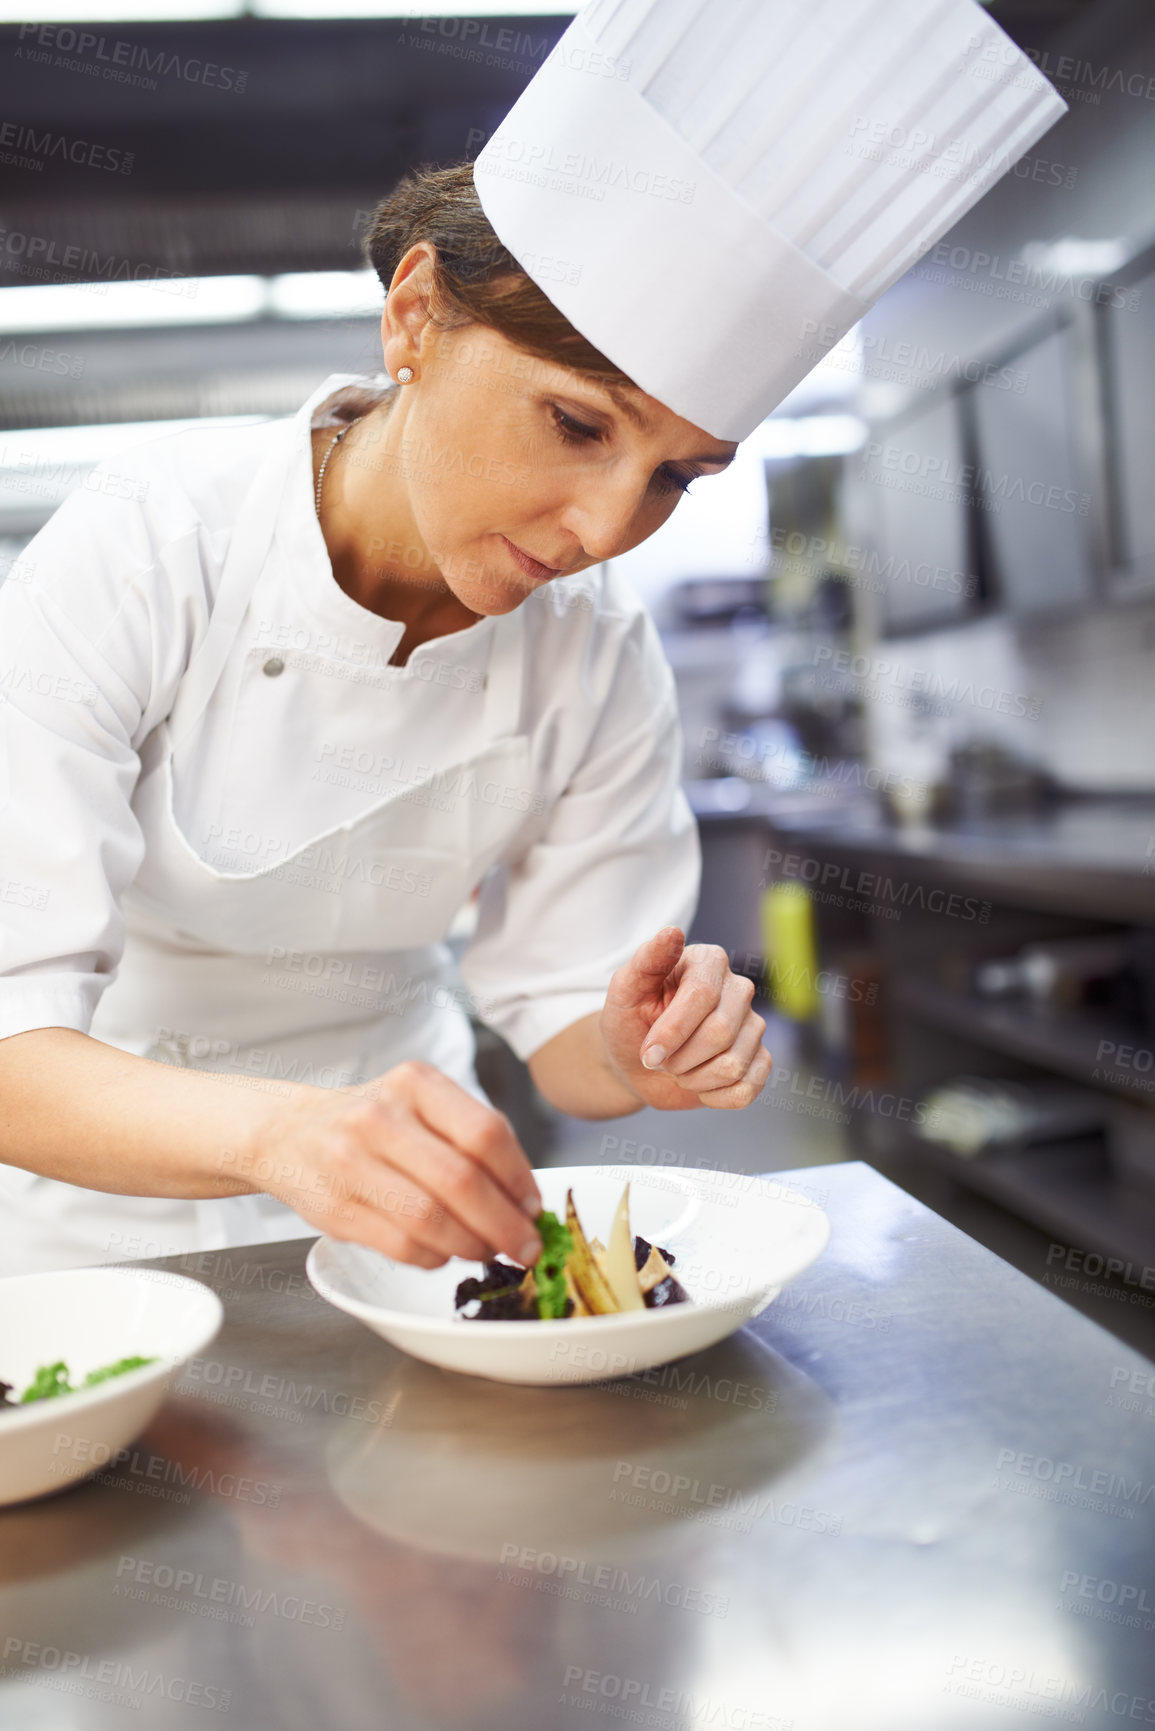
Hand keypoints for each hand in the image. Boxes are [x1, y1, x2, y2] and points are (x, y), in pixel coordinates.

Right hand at [227, 1059, 543, 1268]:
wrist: (288, 1132)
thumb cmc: (373, 1123)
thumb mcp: (419, 1105)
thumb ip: (469, 1139)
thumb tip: (526, 1200)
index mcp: (414, 1084)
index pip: (484, 1132)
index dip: (519, 1178)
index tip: (535, 1207)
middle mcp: (380, 1117)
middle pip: (461, 1181)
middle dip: (506, 1224)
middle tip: (527, 1247)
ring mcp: (351, 1162)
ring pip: (430, 1220)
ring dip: (471, 1246)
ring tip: (488, 1251)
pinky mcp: (334, 1208)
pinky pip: (401, 1246)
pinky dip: (435, 1258)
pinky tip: (445, 1253)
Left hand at [600, 928, 770, 1110]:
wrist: (639, 1064)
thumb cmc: (631, 1021)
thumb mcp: (626, 990)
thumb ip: (647, 960)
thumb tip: (672, 932)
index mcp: (708, 962)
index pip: (702, 995)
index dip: (672, 1031)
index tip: (648, 1053)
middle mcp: (738, 989)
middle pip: (721, 1031)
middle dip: (680, 1057)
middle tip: (660, 1059)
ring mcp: (753, 1026)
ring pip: (734, 1064)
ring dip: (693, 1079)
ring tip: (678, 1069)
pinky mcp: (760, 1061)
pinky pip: (746, 1089)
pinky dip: (713, 1097)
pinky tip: (698, 1084)